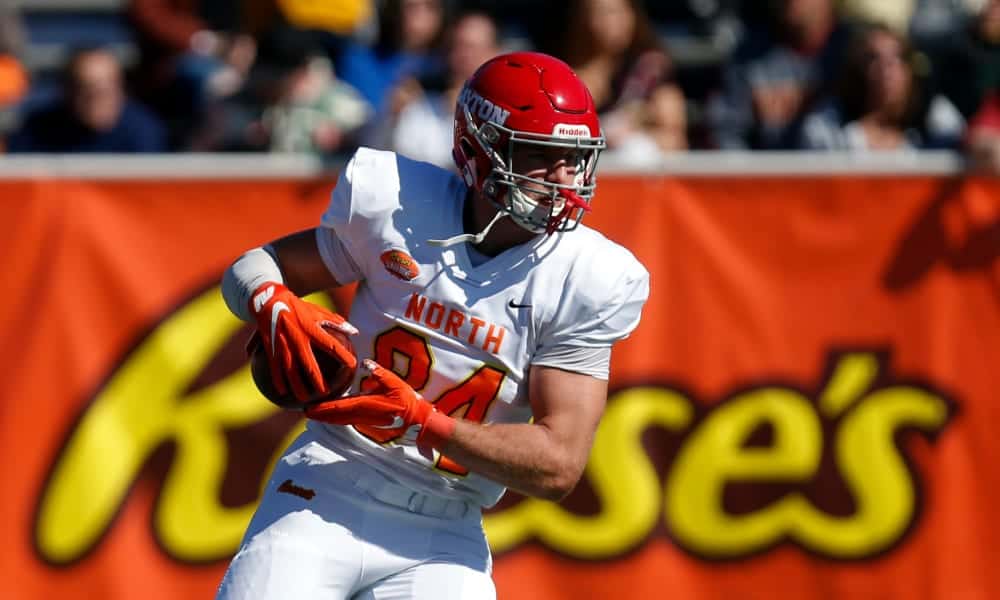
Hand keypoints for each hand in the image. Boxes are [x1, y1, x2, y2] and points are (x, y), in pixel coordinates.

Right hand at [249, 282, 357, 400]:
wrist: (269, 300)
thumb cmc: (299, 307)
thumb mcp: (318, 311)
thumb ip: (336, 322)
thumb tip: (355, 332)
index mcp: (311, 329)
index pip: (330, 344)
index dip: (342, 354)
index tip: (352, 365)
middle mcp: (297, 339)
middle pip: (309, 365)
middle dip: (317, 381)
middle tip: (326, 392)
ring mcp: (283, 345)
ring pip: (290, 371)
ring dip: (297, 386)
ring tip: (305, 399)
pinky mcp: (271, 348)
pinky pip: (274, 368)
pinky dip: (278, 381)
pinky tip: (282, 392)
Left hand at [305, 359, 455, 448]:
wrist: (418, 422)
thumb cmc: (408, 402)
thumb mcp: (395, 383)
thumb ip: (379, 374)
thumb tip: (365, 364)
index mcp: (367, 405)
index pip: (340, 407)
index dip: (323, 408)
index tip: (309, 408)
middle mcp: (363, 417)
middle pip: (336, 417)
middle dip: (320, 415)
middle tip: (305, 412)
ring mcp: (365, 423)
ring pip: (341, 421)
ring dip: (327, 418)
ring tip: (314, 414)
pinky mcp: (368, 425)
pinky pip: (348, 421)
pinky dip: (337, 419)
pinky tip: (332, 416)